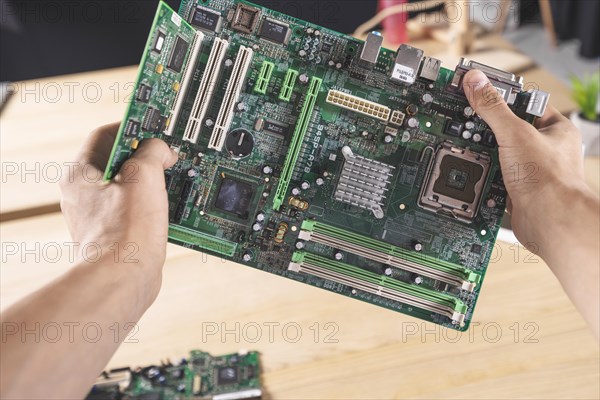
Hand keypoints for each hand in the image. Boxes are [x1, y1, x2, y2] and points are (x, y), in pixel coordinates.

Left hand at [60, 123, 177, 302]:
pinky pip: (137, 208)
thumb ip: (153, 152)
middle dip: (149, 156)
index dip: (134, 127)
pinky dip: (154, 203)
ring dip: (155, 180)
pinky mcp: (117, 233)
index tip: (157, 126)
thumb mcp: (143, 177)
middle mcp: (85, 195)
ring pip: (131, 185)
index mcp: (81, 176)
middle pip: (121, 160)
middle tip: (171, 154)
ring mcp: (101, 215)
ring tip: (175, 179)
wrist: (124, 281)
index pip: (106, 134)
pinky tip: (172, 205)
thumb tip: (161, 149)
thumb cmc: (125, 234)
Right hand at [463, 70, 598, 339]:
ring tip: (461, 145)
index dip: (498, 96)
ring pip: (498, 154)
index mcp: (554, 129)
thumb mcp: (515, 134)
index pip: (523, 102)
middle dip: (484, 128)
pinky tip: (468, 170)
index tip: (474, 91)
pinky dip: (480, 174)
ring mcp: (529, 170)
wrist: (550, 223)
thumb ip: (494, 107)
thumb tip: (476, 82)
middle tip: (462, 120)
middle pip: (506, 129)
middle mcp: (543, 149)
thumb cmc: (549, 180)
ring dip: (480, 153)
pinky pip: (493, 176)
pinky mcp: (516, 189)